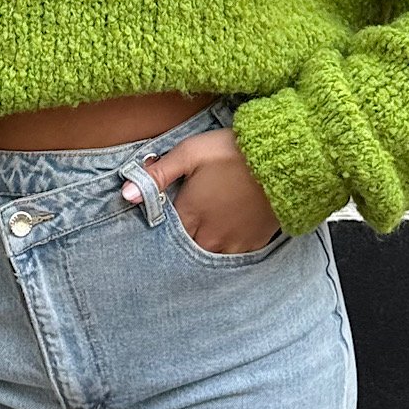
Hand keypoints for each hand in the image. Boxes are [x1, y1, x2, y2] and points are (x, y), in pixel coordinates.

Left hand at [121, 128, 282, 252]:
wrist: (283, 159)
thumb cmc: (232, 152)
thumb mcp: (190, 153)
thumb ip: (157, 175)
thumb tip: (125, 194)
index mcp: (189, 217)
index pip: (164, 235)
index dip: (160, 228)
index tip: (159, 220)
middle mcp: (209, 238)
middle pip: (186, 249)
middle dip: (181, 241)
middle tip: (183, 225)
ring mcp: (233, 245)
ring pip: (209, 255)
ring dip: (204, 245)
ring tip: (205, 230)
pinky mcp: (255, 244)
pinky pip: (234, 256)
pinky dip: (227, 247)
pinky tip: (227, 233)